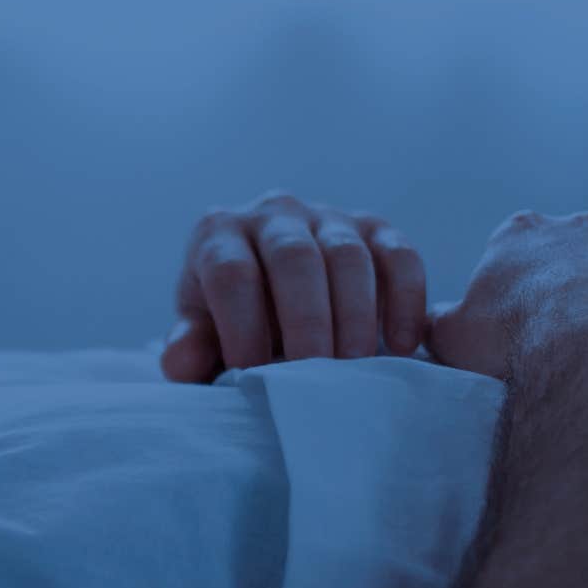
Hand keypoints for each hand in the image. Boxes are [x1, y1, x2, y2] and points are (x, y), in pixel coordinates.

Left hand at [162, 191, 428, 382]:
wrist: (272, 296)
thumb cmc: (229, 321)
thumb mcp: (202, 334)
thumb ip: (189, 347)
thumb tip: (181, 363)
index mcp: (219, 235)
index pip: (231, 272)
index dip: (241, 325)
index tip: (251, 373)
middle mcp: (273, 213)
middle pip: (294, 258)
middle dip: (306, 320)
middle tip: (315, 372)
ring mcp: (328, 216)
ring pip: (348, 255)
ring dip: (356, 314)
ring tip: (355, 367)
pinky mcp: (375, 228)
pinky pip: (399, 255)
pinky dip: (406, 298)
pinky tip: (404, 344)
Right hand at [427, 210, 587, 381]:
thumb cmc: (516, 339)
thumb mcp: (451, 335)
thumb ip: (442, 320)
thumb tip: (437, 322)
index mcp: (518, 234)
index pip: (508, 250)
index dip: (507, 286)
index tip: (509, 318)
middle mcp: (574, 228)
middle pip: (562, 254)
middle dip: (558, 286)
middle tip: (553, 332)